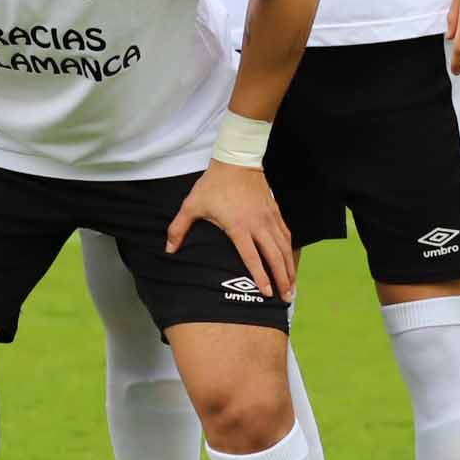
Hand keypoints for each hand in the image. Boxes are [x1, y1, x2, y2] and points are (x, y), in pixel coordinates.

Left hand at [165, 163, 295, 298]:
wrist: (236, 160)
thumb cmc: (212, 185)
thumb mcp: (192, 206)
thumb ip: (179, 229)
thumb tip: (168, 250)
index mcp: (238, 226)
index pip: (252, 257)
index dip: (260, 277)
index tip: (266, 293)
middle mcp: (258, 224)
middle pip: (274, 256)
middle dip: (281, 279)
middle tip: (286, 298)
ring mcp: (269, 218)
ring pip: (284, 248)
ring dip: (289, 268)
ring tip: (291, 286)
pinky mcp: (275, 211)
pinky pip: (286, 234)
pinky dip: (290, 251)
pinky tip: (291, 262)